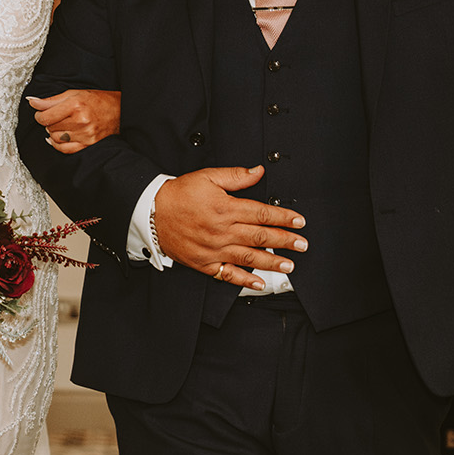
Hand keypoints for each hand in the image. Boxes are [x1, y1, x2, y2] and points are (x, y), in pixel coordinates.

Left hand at [28, 90, 120, 154]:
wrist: (120, 111)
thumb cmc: (98, 100)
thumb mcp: (74, 93)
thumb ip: (51, 100)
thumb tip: (31, 101)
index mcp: (76, 104)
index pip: (46, 116)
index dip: (39, 115)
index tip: (40, 113)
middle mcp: (81, 120)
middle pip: (50, 127)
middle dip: (49, 122)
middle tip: (55, 117)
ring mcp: (86, 135)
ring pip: (56, 138)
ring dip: (54, 133)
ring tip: (61, 126)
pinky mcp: (89, 145)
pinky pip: (65, 150)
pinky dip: (57, 145)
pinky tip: (58, 139)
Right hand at [151, 166, 305, 287]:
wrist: (151, 212)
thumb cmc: (179, 194)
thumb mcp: (207, 177)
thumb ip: (236, 176)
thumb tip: (259, 171)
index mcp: (225, 208)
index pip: (262, 214)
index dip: (284, 218)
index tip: (299, 222)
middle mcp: (222, 231)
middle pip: (260, 237)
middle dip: (285, 241)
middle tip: (302, 245)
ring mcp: (213, 249)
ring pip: (249, 257)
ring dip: (272, 262)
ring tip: (289, 265)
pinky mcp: (204, 263)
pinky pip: (227, 274)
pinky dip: (244, 280)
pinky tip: (259, 282)